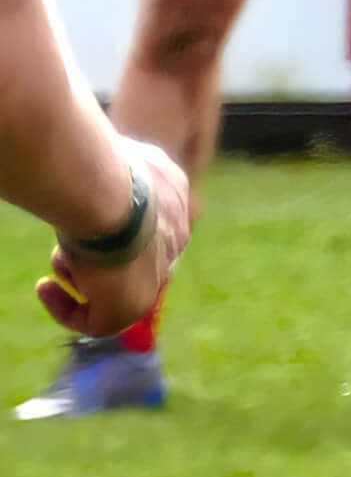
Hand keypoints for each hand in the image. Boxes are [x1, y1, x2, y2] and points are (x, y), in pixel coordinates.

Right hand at [38, 139, 191, 338]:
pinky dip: (68, 310)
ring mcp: (155, 277)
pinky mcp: (131, 306)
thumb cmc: (108, 167)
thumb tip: (118, 155)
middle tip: (67, 244)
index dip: (113, 226)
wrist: (107, 192)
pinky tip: (47, 288)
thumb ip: (130, 161)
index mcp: (177, 201)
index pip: (152, 225)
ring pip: (116, 291)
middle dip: (97, 254)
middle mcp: (175, 240)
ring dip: (80, 277)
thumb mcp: (128, 154)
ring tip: (60, 259)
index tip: (83, 219)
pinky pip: (98, 323)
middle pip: (137, 259)